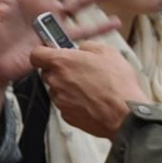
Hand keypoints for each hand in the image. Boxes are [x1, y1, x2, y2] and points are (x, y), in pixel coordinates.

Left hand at [29, 43, 148, 138]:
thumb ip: (88, 46)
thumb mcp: (108, 52)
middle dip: (60, 71)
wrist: (125, 115)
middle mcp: (56, 81)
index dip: (44, 53)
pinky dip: (76, 103)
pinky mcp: (67, 116)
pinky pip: (66, 105)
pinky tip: (92, 101)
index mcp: (62, 62)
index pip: (36, 54)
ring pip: (58, 90)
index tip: (53, 53)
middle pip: (48, 73)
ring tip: (91, 88)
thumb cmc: (118, 84)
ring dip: (69, 87)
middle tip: (80, 71)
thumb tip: (83, 48)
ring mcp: (60, 100)